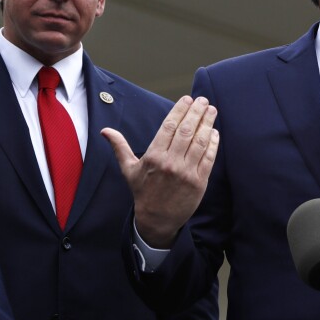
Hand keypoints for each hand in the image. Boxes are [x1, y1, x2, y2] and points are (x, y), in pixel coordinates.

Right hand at [102, 96, 218, 247]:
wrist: (157, 219)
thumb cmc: (143, 192)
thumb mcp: (129, 170)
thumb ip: (120, 147)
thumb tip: (105, 131)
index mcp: (153, 156)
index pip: (169, 126)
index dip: (179, 110)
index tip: (188, 99)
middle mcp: (170, 163)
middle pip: (186, 130)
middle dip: (196, 112)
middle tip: (203, 100)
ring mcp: (186, 172)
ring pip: (200, 142)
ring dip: (207, 123)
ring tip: (211, 111)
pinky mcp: (199, 182)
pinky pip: (209, 158)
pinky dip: (213, 143)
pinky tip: (214, 132)